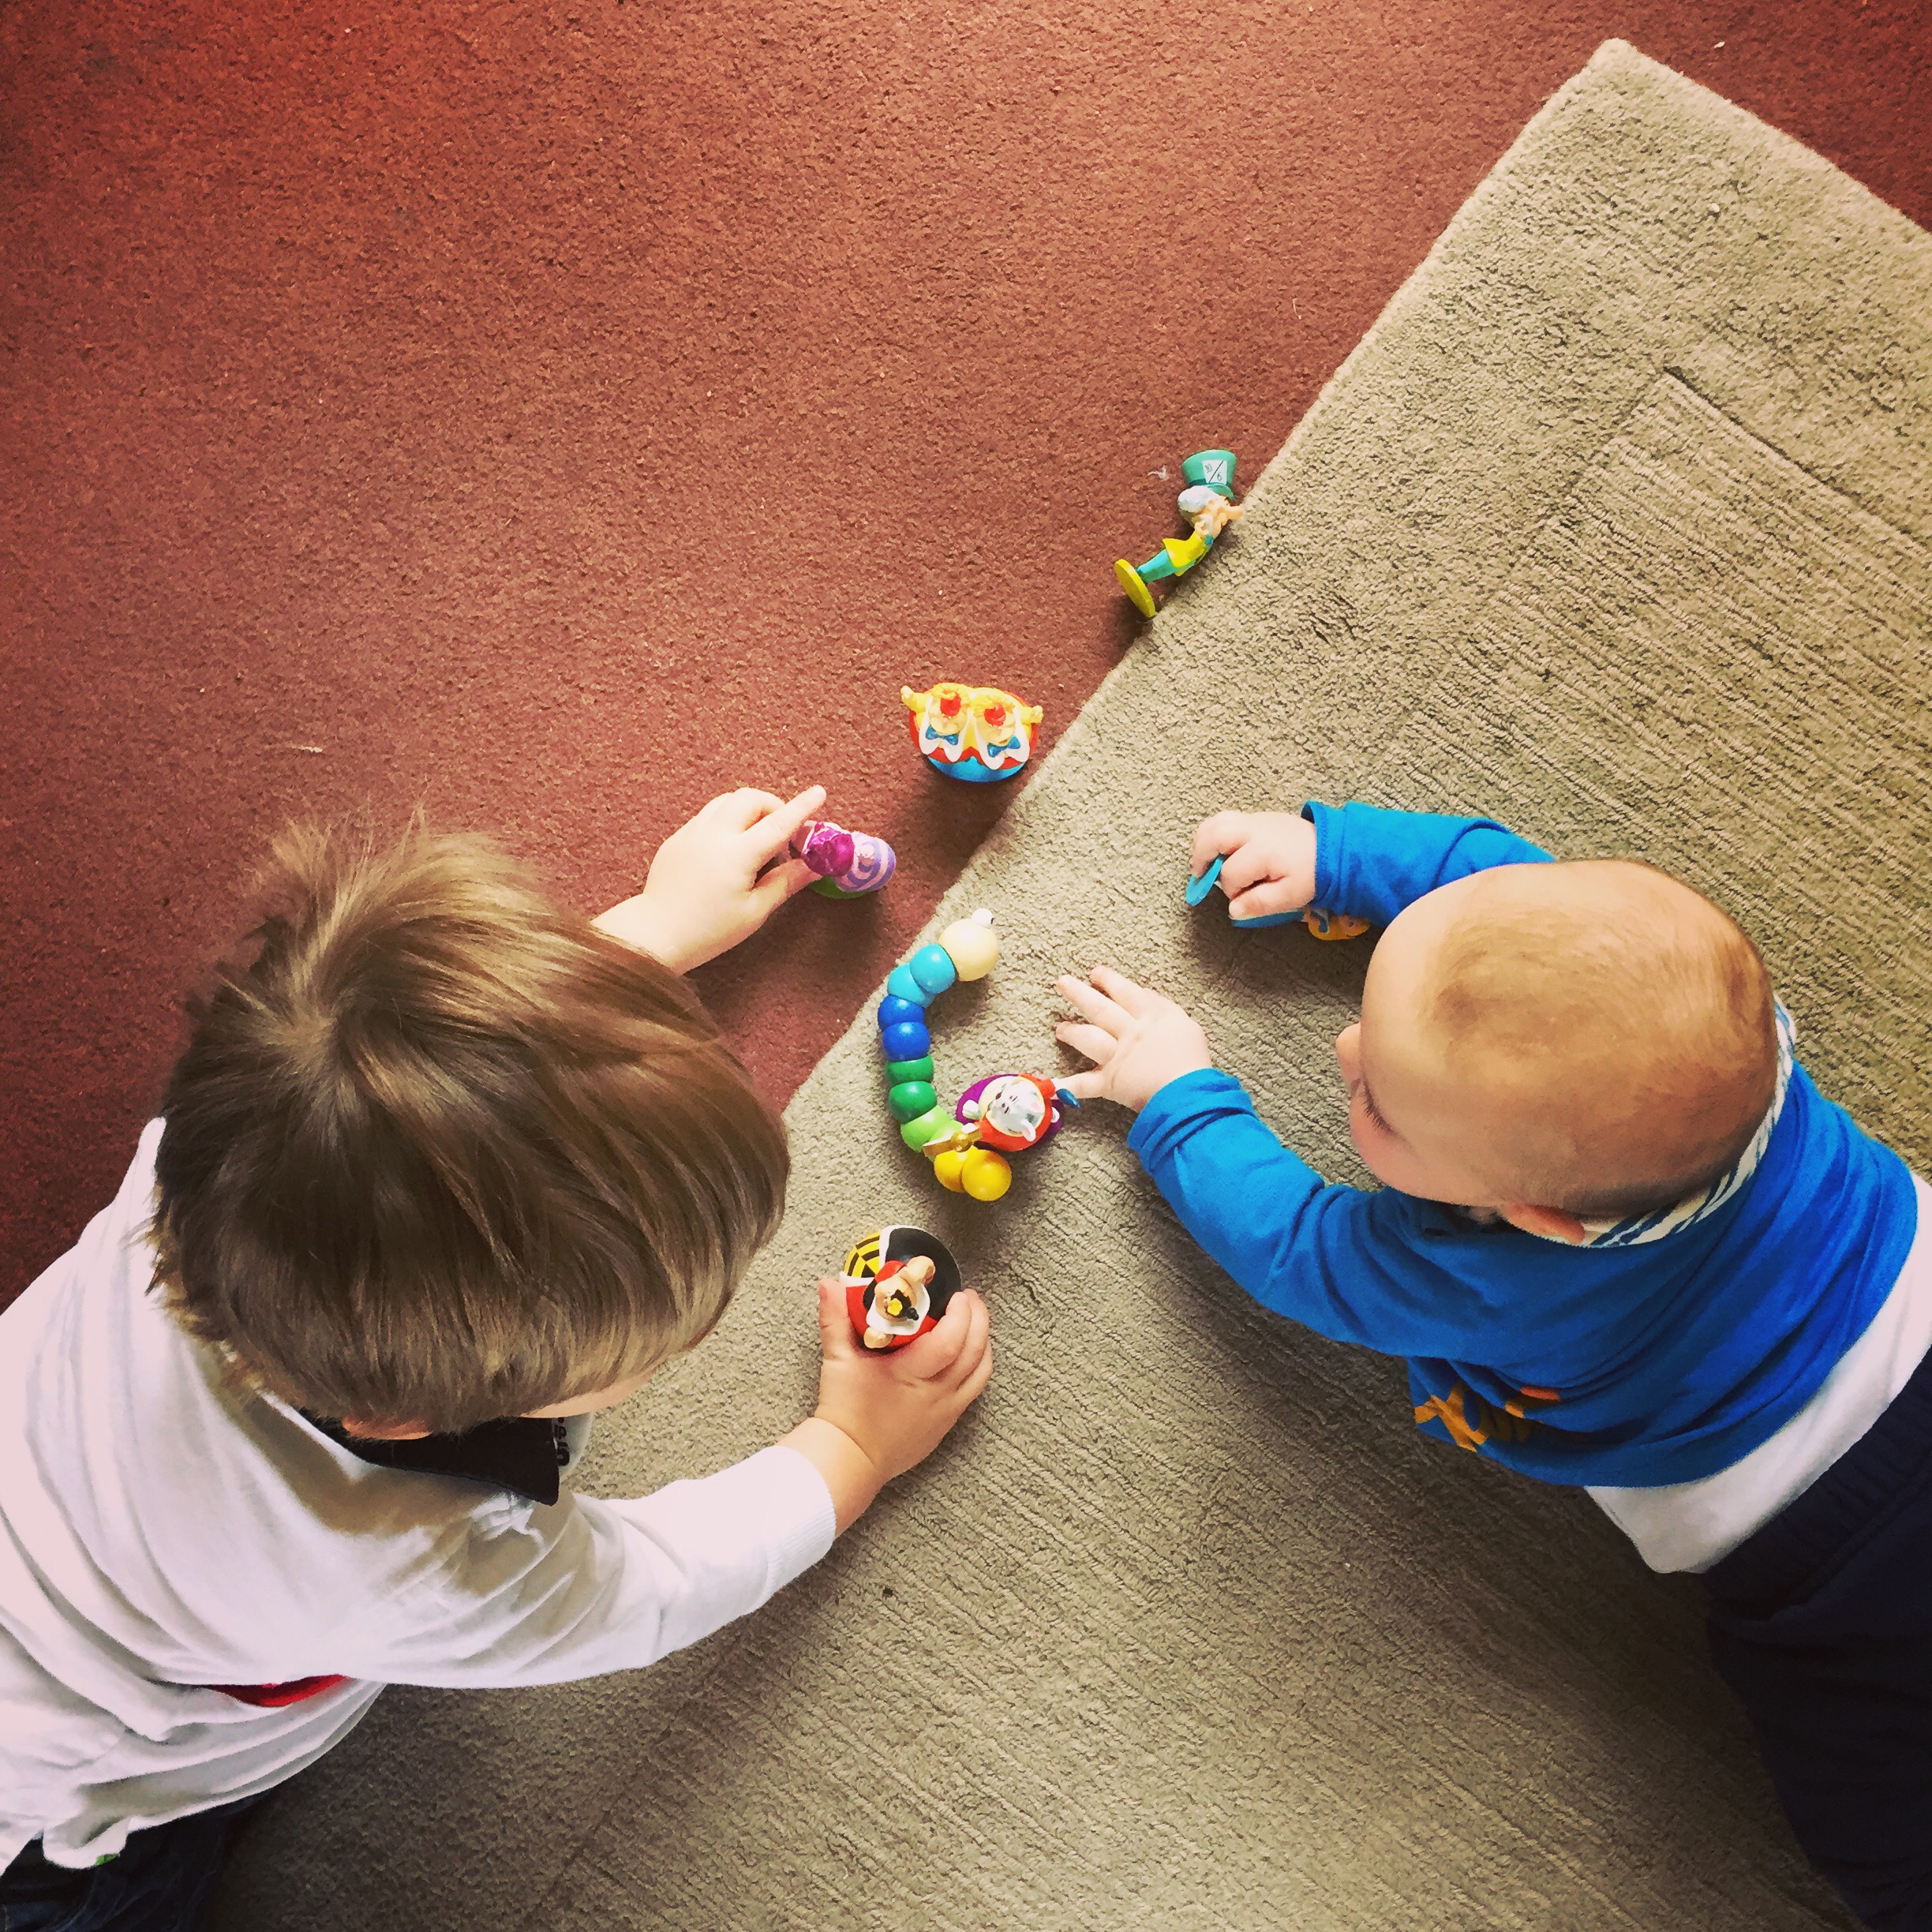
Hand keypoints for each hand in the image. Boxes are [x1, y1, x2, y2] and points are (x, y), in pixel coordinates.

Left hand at [594, 785, 825, 971]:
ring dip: (749, 810)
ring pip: (727, 801)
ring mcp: (692, 832)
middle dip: (773, 806)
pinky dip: (727, 820)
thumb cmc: (709, 930)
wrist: (656, 933)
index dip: (802, 807)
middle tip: (783, 834)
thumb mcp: (754, 911)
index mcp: (737, 854)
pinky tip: (729, 850)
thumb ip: (785, 882)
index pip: (778, 823)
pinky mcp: (678, 838)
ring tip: (756, 840)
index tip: (819, 792)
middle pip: (750, 798)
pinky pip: (708, 815)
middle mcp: (714, 834)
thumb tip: (813, 866)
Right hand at [782, 1278, 992, 1530]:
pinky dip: (976, 1367)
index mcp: (913, 1374)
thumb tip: (828, 1283)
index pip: (952, 1340)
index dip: (962, 1315)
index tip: (958, 1295)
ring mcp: (946, 1411)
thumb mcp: (837, 1360)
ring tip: (974, 1322)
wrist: (849, 1460)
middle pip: (975, 1352)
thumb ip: (834, 1318)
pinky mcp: (946, 1424)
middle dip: (979, 1320)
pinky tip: (968, 1355)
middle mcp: (937, 1394)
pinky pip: (973, 1391)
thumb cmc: (844, 1412)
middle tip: (969, 1299)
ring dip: (983, 1343)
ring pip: (981, 1373)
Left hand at [1055, 965, 1212, 1109]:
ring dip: (1072, 1032)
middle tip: (1062, 983)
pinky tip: (1052, 1084)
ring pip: (1089, 1039)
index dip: (1109, 980)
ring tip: (1060, 1028)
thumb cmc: (1193, 1060)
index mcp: (1151, 1018)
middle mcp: (1130, 1034)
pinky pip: (1085, 1084)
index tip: (1095, 973)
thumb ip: (1163, 1008)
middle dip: (1079, 993)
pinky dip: (1068, 1085)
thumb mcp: (1186, 1025)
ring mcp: (1118, 1057)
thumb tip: (1144, 995)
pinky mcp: (1111, 1083)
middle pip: (1100, 1009)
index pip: (1125, 993)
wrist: (1189, 1093)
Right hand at [1190, 810, 1317, 922]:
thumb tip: (1233, 910)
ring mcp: (1255, 820)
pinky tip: (1216, 849)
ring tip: (1201, 860)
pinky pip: (1225, 818)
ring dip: (1202, 841)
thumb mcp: (1290, 896)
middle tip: (1199, 875)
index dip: (1232, 891)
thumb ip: (1260, 903)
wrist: (1334, 849)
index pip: (1231, 873)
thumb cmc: (1312, 874)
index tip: (1242, 899)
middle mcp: (1254, 831)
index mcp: (1263, 852)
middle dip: (1201, 857)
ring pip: (1215, 822)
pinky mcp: (1257, 817)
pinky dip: (1213, 833)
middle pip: (1214, 836)